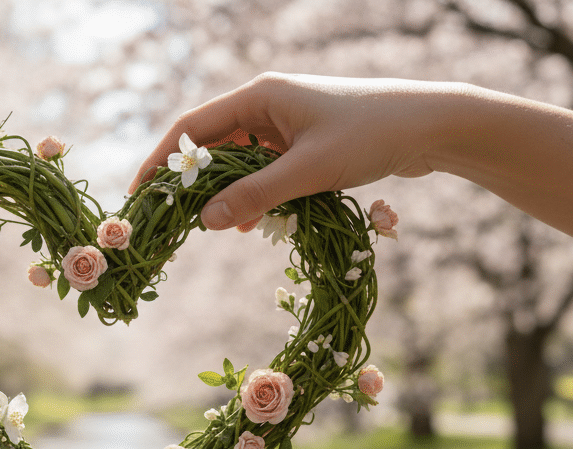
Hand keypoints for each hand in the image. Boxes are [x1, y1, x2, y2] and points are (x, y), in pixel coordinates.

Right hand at [133, 73, 455, 230]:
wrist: (432, 127)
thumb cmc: (371, 137)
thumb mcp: (309, 172)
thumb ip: (255, 195)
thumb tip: (205, 221)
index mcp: (259, 96)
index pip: (192, 129)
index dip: (161, 163)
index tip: (139, 196)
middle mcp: (267, 105)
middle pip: (212, 147)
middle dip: (195, 186)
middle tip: (175, 223)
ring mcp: (286, 124)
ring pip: (240, 164)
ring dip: (231, 195)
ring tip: (225, 229)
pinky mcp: (306, 143)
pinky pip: (267, 171)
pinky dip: (258, 196)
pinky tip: (258, 224)